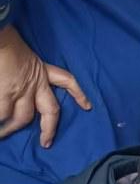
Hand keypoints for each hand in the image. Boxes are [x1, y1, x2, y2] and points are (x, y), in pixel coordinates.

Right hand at [0, 25, 90, 145]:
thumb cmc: (6, 41)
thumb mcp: (19, 53)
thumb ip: (20, 67)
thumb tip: (11, 78)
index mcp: (40, 69)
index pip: (67, 81)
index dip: (78, 94)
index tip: (87, 106)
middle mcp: (35, 83)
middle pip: (51, 111)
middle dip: (49, 129)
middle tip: (46, 143)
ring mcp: (21, 91)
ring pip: (23, 119)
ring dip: (12, 130)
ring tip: (3, 135)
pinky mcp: (5, 96)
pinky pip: (2, 116)